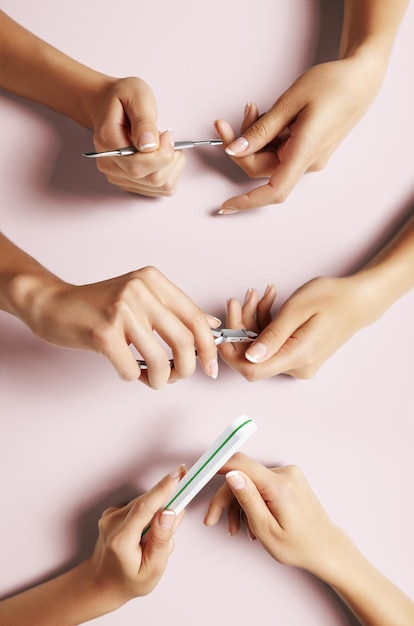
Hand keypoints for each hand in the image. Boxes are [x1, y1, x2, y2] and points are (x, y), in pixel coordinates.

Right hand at [24, 265, 219, 387]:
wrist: (53, 304)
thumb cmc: (98, 307)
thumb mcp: (141, 298)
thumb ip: (174, 311)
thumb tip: (213, 326)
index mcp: (153, 280)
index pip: (196, 317)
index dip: (209, 347)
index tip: (211, 367)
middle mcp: (140, 290)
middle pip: (185, 340)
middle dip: (187, 368)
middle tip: (178, 377)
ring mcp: (121, 310)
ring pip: (161, 360)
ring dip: (160, 379)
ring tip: (153, 379)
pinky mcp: (103, 332)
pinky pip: (132, 369)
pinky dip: (133, 378)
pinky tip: (127, 370)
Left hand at [89, 464, 185, 606]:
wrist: (103, 583)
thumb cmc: (129, 581)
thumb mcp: (152, 569)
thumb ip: (162, 540)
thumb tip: (169, 512)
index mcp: (121, 539)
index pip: (144, 506)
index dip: (163, 488)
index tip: (179, 474)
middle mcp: (112, 522)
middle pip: (148, 503)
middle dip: (167, 508)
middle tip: (175, 524)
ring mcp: (110, 516)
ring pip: (145, 504)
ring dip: (157, 515)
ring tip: (154, 541)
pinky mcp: (112, 512)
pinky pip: (139, 506)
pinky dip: (148, 516)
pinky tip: (146, 534)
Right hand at [90, 76, 185, 195]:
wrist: (105, 104)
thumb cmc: (121, 98)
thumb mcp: (136, 96)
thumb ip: (144, 122)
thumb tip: (149, 145)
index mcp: (109, 144)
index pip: (139, 166)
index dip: (162, 153)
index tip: (167, 134)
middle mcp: (110, 166)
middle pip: (153, 179)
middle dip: (170, 159)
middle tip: (167, 138)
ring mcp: (119, 177)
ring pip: (160, 186)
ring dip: (172, 166)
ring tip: (163, 145)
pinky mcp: (130, 182)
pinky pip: (160, 189)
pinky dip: (170, 172)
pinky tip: (162, 155)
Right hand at [204, 453, 342, 580]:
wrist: (326, 548)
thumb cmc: (299, 546)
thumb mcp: (267, 530)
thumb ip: (248, 500)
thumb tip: (231, 475)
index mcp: (279, 486)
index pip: (242, 463)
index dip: (218, 465)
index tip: (200, 471)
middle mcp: (285, 473)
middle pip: (243, 477)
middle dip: (225, 499)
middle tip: (212, 521)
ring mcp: (288, 475)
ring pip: (250, 482)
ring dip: (240, 504)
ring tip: (240, 530)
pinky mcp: (289, 479)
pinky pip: (261, 485)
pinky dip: (253, 501)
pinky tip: (253, 521)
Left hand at [216, 57, 384, 211]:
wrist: (361, 79)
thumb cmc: (334, 84)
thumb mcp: (291, 101)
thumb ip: (261, 129)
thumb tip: (236, 149)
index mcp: (305, 152)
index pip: (274, 191)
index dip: (248, 201)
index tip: (226, 205)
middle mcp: (308, 161)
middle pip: (261, 168)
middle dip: (241, 148)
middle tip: (225, 123)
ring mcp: (309, 158)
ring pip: (268, 159)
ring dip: (253, 139)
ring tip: (253, 108)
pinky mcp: (308, 151)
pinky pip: (279, 152)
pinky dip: (266, 138)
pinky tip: (267, 116)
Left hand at [219, 275, 376, 379]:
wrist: (359, 300)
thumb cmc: (333, 298)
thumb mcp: (297, 309)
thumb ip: (271, 335)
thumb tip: (248, 356)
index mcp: (296, 357)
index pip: (251, 369)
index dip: (231, 353)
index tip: (222, 330)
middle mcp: (297, 366)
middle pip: (254, 355)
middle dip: (242, 325)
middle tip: (243, 298)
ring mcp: (299, 362)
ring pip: (261, 346)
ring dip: (254, 319)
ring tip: (259, 294)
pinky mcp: (299, 354)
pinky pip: (273, 343)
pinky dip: (266, 322)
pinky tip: (270, 301)